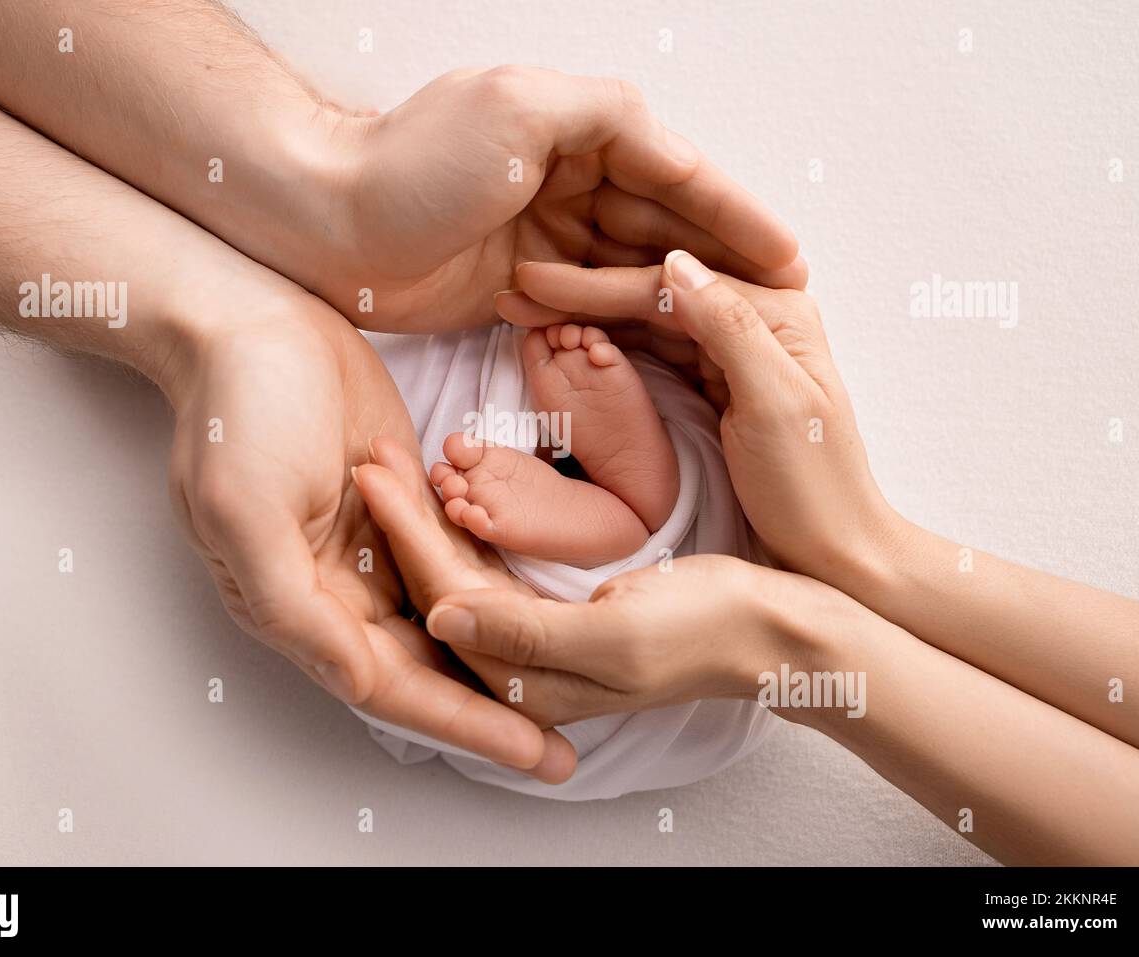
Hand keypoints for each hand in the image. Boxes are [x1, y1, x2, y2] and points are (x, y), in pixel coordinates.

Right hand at [158, 286, 574, 780]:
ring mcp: (372, 545)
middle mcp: (337, 589)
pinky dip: (493, 593)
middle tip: (562, 754)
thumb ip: (294, 608)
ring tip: (564, 696)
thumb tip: (354, 683)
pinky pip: (455, 561)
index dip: (462, 722)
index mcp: (297, 603)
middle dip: (492, 709)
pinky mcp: (402, 502)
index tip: (531, 753)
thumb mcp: (244, 510)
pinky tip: (540, 615)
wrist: (254, 318)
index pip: (390, 684)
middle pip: (427, 666)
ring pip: (447, 621)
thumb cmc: (240, 406)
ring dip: (498, 659)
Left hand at [306, 66, 806, 331]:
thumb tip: (670, 144)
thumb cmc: (415, 163)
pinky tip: (668, 343)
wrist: (328, 224)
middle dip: (723, 261)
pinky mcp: (521, 287)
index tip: (789, 256)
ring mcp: (547, 236)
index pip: (679, 176)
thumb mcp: (521, 110)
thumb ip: (607, 116)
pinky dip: (624, 322)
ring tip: (742, 331)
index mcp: (581, 129)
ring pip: (632, 268)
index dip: (737, 217)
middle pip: (666, 224)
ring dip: (683, 296)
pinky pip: (589, 306)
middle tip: (785, 304)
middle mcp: (571, 179)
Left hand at [351, 436, 832, 725]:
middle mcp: (518, 668)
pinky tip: (446, 487)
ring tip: (395, 460)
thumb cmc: (702, 632)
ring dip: (428, 517)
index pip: (444, 598)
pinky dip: (464, 524)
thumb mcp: (615, 634)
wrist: (767, 629)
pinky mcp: (551, 609)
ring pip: (461, 570)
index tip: (373, 471)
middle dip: (404, 519)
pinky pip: (489, 565)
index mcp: (526, 684)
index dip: (406, 532)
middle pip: (442, 582)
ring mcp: (533, 638)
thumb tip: (439, 619)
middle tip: (371, 454)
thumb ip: (525, 633)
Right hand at [493, 253, 899, 584]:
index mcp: (777, 312)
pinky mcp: (718, 385)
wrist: (836, 553)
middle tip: (514, 291)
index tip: (531, 282)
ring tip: (527, 313)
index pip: (669, 286)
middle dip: (580, 293)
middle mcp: (757, 320)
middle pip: (653, 296)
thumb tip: (675, 261)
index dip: (594, 284)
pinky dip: (609, 348)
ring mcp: (734, 353)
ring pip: (647, 322)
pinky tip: (570, 343)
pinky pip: (654, 354)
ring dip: (587, 317)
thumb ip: (730, 327)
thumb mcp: (774, 404)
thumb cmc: (813, 488)